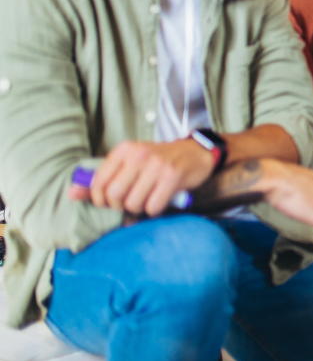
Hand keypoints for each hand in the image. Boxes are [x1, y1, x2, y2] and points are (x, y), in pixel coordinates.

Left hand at [68, 139, 214, 216]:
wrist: (194, 153)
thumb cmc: (157, 161)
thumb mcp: (128, 164)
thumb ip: (101, 179)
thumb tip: (71, 194)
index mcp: (124, 150)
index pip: (98, 183)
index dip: (101, 200)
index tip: (111, 201)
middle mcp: (139, 155)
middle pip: (114, 196)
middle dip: (120, 206)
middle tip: (130, 203)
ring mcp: (157, 165)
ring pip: (133, 203)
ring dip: (138, 209)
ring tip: (146, 200)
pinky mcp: (173, 176)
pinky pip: (153, 206)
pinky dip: (154, 210)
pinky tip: (159, 201)